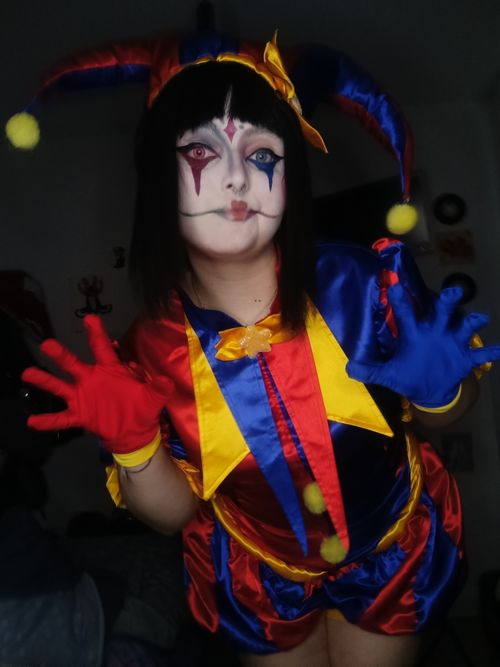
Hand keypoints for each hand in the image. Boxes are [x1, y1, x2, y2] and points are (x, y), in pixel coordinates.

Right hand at [21, 315, 172, 453]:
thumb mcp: (154, 397)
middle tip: (47, 344)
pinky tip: (32, 421)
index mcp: (110, 370)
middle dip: (61, 355)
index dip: (97, 333)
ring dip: (45, 380)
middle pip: (74, 364)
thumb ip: (159, 388)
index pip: (102, 348)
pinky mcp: (80, 415)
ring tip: (27, 373)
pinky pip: (62, 418)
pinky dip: (48, 420)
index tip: (89, 318)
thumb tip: (166, 381)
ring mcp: (83, 397)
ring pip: (61, 387)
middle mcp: (92, 379)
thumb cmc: (142, 407)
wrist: (135, 431)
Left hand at [346, 284, 499, 407]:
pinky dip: (490, 352)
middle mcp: (435, 333)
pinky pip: (480, 354)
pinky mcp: (464, 359)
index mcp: (414, 334)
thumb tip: (349, 369)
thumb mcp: (388, 374)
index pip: (407, 313)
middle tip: (453, 292)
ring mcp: (452, 344)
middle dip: (448, 301)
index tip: (397, 285)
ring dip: (472, 322)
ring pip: (463, 327)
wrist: (429, 390)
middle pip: (442, 311)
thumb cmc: (408, 375)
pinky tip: (498, 350)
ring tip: (478, 318)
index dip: (402, 299)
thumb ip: (370, 370)